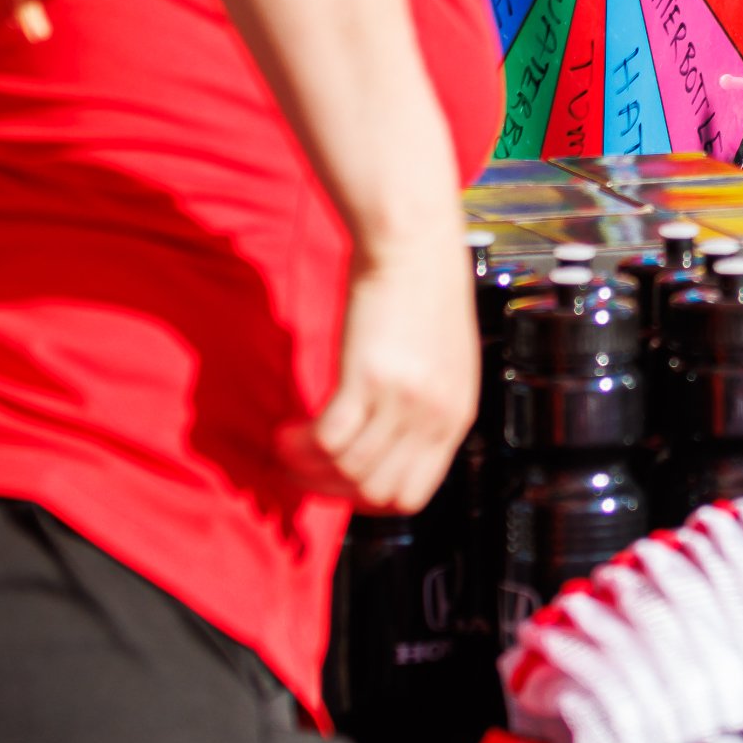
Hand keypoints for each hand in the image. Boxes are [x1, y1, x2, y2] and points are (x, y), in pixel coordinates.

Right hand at [295, 237, 479, 513]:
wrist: (414, 244)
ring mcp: (402, 400)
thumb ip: (427, 409)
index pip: (411, 495)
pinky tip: (284, 431)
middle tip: (302, 469)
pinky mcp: (366, 378)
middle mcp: (434, 415)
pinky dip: (297, 445)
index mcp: (457, 416)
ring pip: (345, 470)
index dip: (367, 498)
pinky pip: (325, 440)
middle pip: (373, 491)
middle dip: (330, 490)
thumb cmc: (425, 296)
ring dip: (305, 466)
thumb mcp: (445, 364)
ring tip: (286, 447)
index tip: (338, 484)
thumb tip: (391, 451)